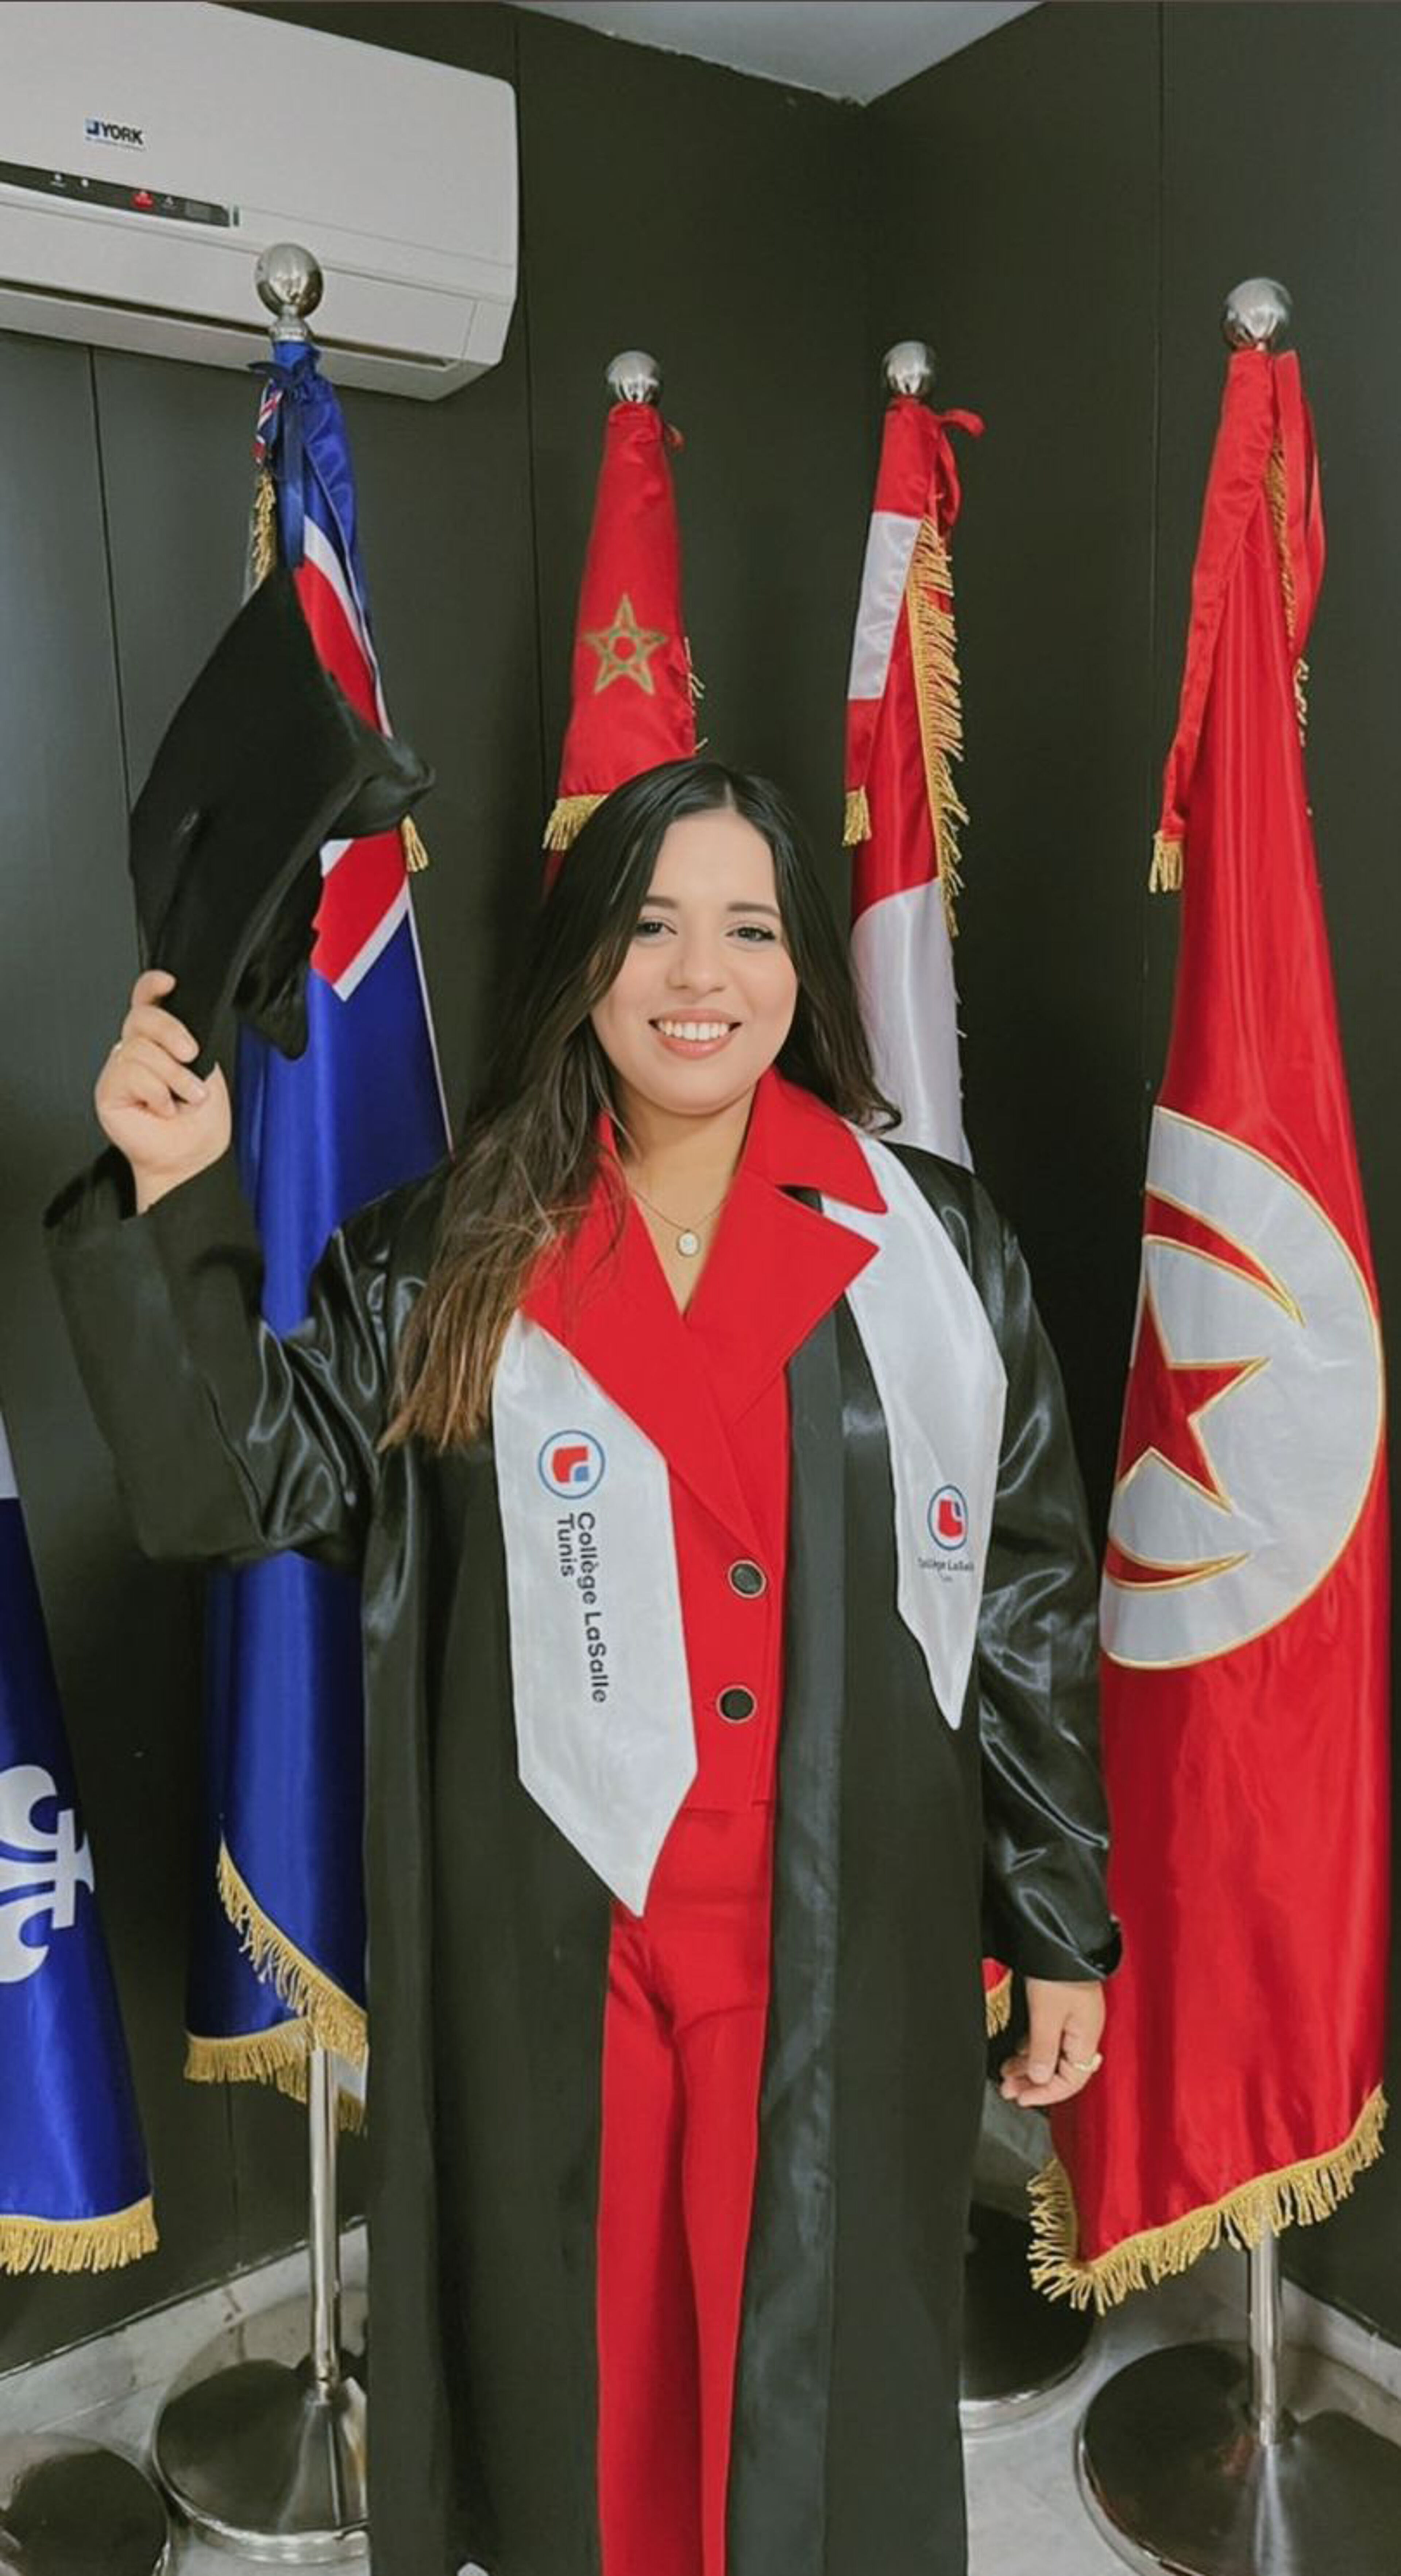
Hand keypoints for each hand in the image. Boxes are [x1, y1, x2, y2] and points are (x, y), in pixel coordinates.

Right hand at [95, 970, 231, 1212]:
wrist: (192, 1155)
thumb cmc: (200, 1119)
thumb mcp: (205, 1067)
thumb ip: (189, 1038)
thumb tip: (180, 1017)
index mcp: (159, 1040)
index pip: (146, 1001)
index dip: (152, 986)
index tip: (169, 981)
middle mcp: (135, 1050)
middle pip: (142, 1017)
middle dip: (172, 1032)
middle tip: (191, 1056)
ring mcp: (119, 1069)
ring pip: (140, 1048)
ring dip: (173, 1076)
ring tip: (184, 1098)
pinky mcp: (108, 1090)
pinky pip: (131, 1072)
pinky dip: (156, 1092)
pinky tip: (162, 1108)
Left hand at [997, 1977, 1105, 2109]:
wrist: (1060, 1937)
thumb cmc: (1058, 1971)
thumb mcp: (1046, 2014)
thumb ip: (1043, 2049)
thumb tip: (1040, 2079)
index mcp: (1086, 2037)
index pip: (1072, 2081)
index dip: (1046, 2094)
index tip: (1022, 2098)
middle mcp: (1083, 2032)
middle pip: (1061, 2070)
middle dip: (1033, 2082)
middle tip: (1008, 2088)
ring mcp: (1074, 2020)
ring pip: (1052, 2054)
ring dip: (1029, 2065)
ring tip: (1006, 2071)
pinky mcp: (1063, 2008)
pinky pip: (1049, 2038)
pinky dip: (1032, 2047)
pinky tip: (1017, 2050)